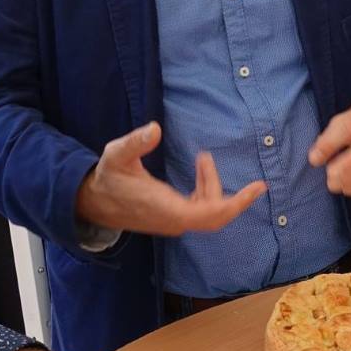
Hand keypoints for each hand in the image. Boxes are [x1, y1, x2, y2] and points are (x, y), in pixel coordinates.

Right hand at [77, 122, 265, 235]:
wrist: (94, 203)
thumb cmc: (107, 177)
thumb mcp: (116, 154)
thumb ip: (135, 142)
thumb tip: (154, 128)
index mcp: (165, 208)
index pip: (209, 213)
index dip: (235, 203)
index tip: (256, 189)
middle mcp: (174, 220)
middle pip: (216, 216)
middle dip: (234, 198)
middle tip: (254, 184)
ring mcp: (174, 222)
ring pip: (209, 211)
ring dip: (212, 185)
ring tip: (203, 159)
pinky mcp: (173, 219)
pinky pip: (201, 210)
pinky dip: (207, 190)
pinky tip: (200, 169)